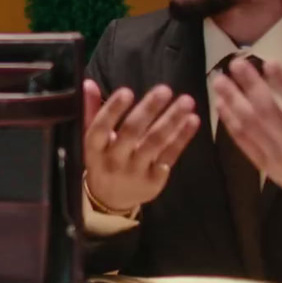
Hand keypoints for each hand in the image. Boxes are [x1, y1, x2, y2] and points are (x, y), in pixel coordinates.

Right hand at [82, 79, 201, 211]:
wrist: (110, 200)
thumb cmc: (102, 160)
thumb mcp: (92, 139)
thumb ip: (91, 110)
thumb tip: (88, 82)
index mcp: (93, 149)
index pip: (99, 128)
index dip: (112, 110)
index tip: (127, 91)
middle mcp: (113, 161)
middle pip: (131, 133)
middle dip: (148, 110)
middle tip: (165, 90)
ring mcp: (134, 172)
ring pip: (154, 143)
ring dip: (171, 120)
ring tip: (186, 101)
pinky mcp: (154, 180)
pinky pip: (170, 155)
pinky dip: (182, 137)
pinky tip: (193, 120)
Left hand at [211, 59, 281, 222]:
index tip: (270, 62)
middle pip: (269, 114)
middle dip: (250, 87)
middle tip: (236, 62)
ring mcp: (279, 159)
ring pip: (251, 127)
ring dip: (233, 102)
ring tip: (219, 79)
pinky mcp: (266, 167)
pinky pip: (244, 144)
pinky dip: (231, 123)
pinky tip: (221, 104)